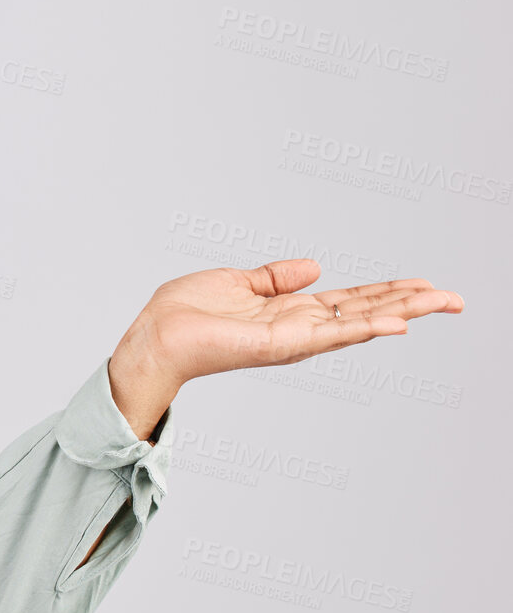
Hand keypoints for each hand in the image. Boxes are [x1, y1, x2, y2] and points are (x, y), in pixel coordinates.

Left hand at [113, 258, 464, 407]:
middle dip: (411, 304)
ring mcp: (293, 339)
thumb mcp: (237, 281)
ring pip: (359, 323)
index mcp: (290, 312)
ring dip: (402, 313)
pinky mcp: (280, 345)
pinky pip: (328, 335)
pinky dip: (363, 329)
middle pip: (367, 312)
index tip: (425, 284)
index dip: (388, 292)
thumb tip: (315, 266)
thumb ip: (276, 276)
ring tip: (442, 302)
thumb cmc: (185, 313)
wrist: (155, 335)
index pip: (351, 300)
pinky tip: (396, 324)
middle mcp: (299, 328)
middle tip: (456, 297)